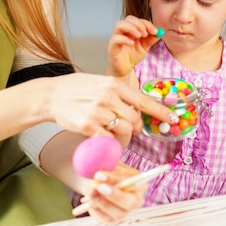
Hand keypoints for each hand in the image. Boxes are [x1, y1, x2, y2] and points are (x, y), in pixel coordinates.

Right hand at [39, 73, 176, 137]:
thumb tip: (137, 106)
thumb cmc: (76, 88)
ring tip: (114, 131)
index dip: (160, 111)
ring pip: (124, 131)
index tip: (174, 118)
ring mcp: (98, 112)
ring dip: (124, 136)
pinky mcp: (88, 126)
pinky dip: (109, 142)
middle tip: (131, 128)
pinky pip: (108, 140)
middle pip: (135, 120)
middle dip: (137, 128)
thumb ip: (118, 93)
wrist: (52, 95)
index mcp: (114, 85)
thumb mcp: (100, 83)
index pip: (143, 100)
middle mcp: (108, 97)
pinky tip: (103, 138)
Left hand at [77, 162, 145, 224]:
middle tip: (98, 187)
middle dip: (114, 195)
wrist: (95, 180)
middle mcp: (135, 199)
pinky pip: (106, 220)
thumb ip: (107, 160)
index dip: (117, 179)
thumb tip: (100, 158)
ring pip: (118, 213)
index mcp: (138, 182)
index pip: (134, 182)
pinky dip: (96, 211)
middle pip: (131, 202)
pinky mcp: (113, 219)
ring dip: (102, 203)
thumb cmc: (105, 169)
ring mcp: (125, 211)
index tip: (99, 175)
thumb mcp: (108, 161)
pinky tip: (89, 202)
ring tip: (90, 192)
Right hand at [107, 15, 160, 78]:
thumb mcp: (144, 47)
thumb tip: (159, 32)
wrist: (124, 69)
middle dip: (139, 24)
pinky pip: (115, 39)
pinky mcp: (111, 46)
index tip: (154, 31)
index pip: (137, 20)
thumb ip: (151, 39)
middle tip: (146, 33)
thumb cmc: (132, 56)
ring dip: (131, 28)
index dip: (146, 23)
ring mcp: (116, 38)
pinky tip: (132, 43)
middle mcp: (122, 31)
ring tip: (139, 36)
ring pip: (119, 25)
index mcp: (130, 29)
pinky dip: (124, 39)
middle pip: (128, 19)